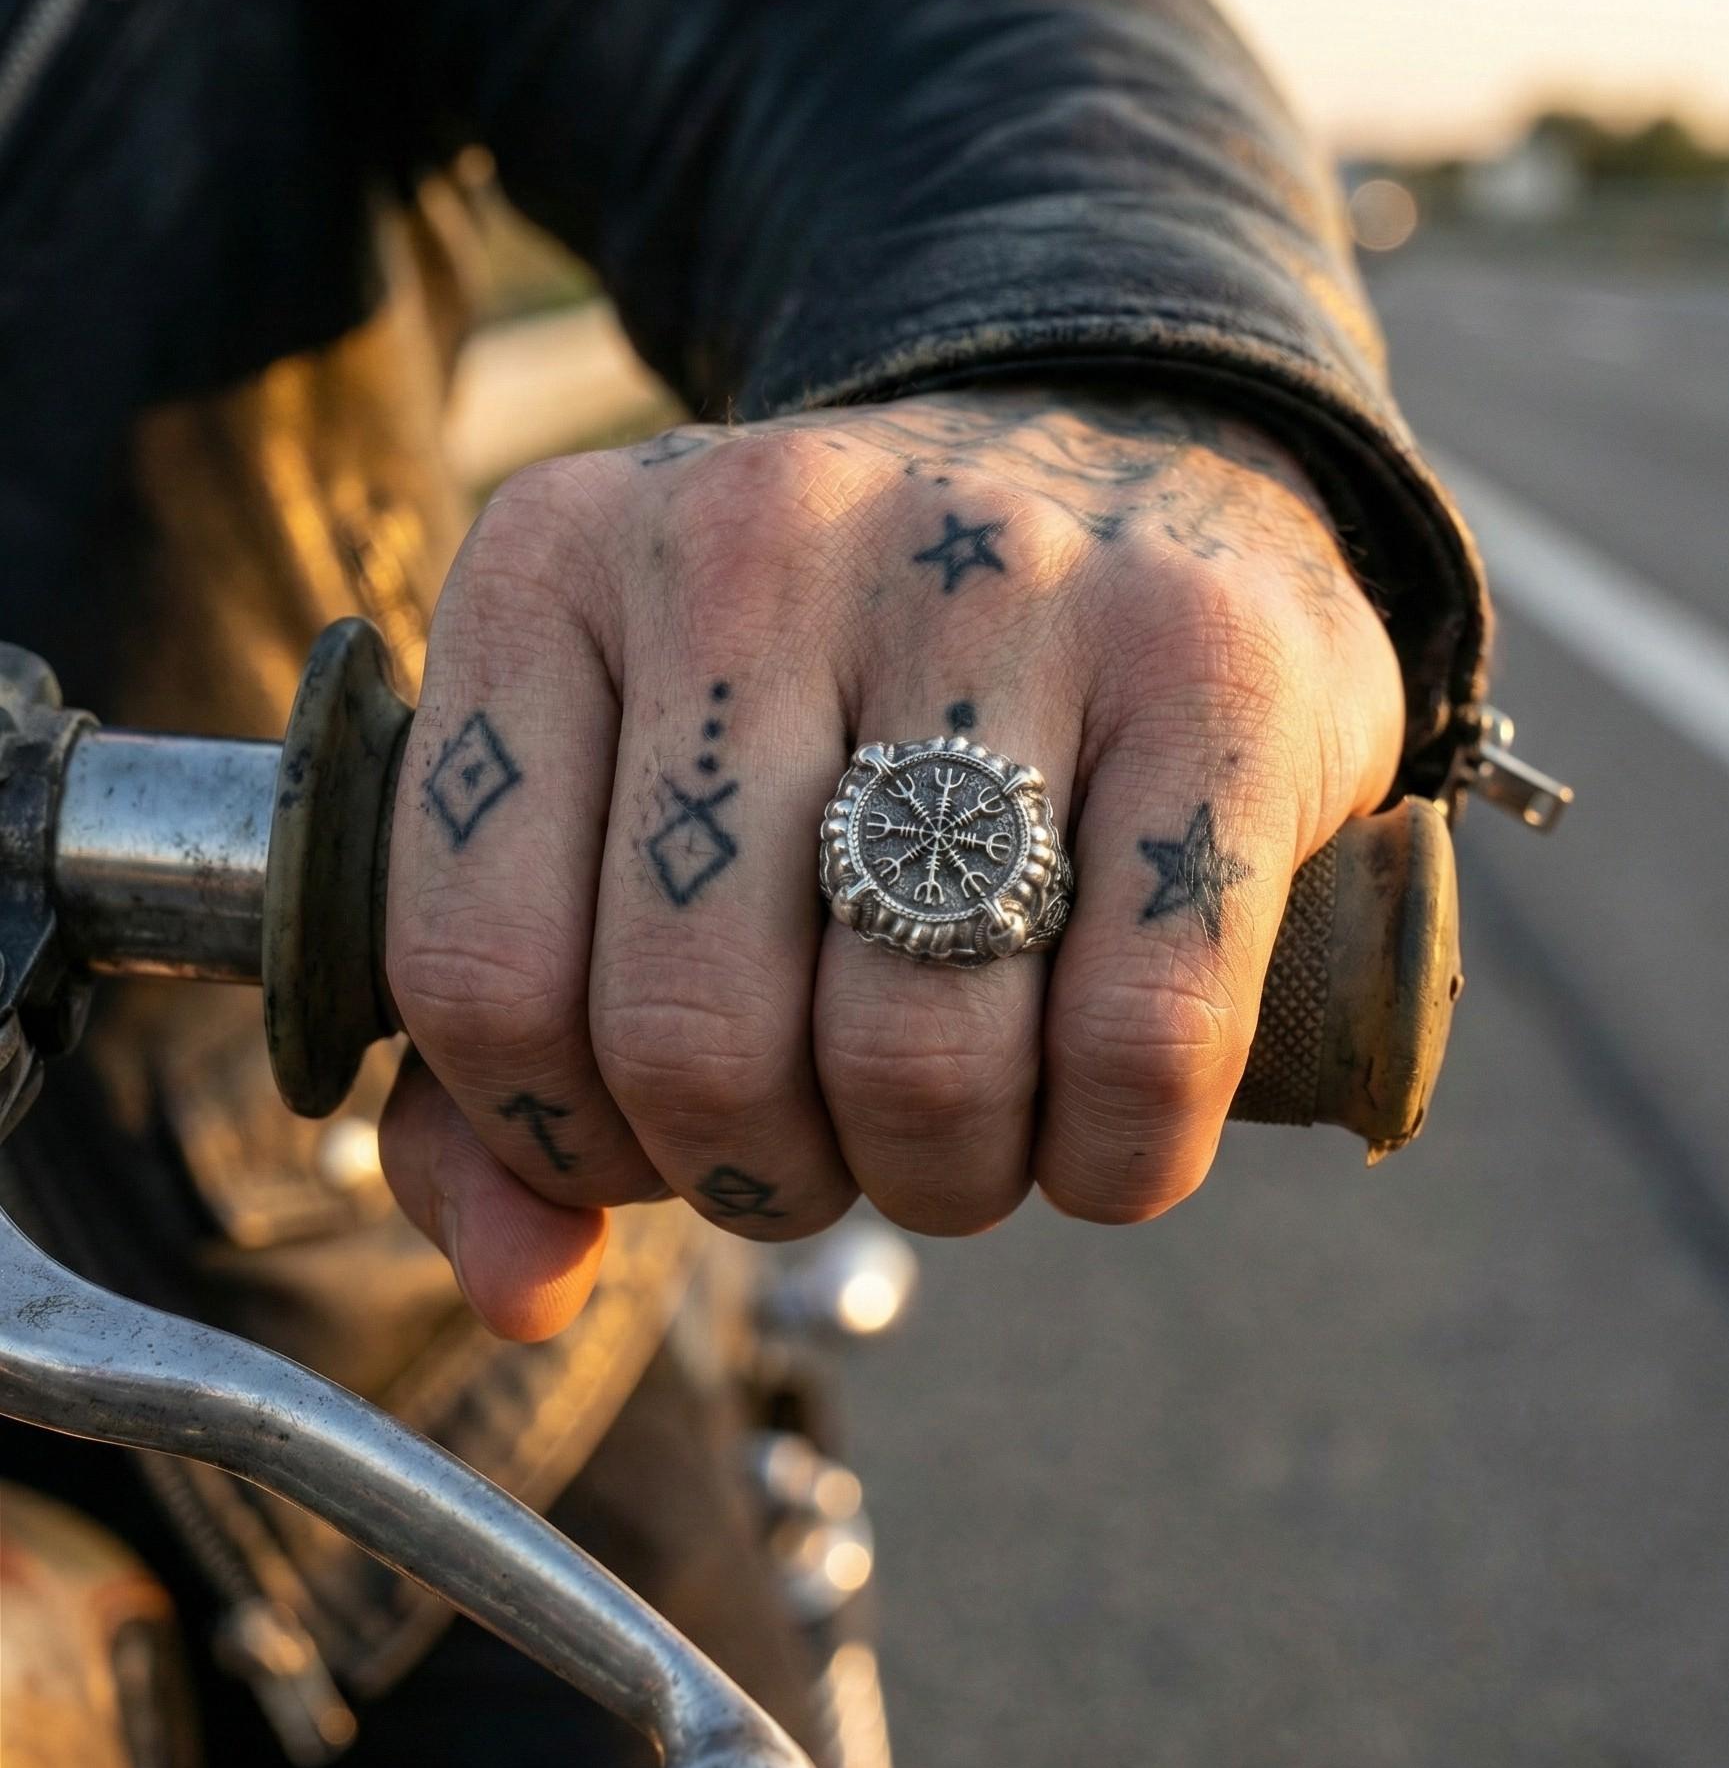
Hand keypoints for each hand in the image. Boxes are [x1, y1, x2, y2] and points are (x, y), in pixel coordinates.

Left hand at [376, 386, 1402, 1337]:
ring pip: (915, 1058)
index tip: (657, 1133)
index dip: (564, 1139)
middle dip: (762, 1180)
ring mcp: (999, 580)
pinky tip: (1103, 1127)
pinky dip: (1114, 1160)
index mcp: (558, 569)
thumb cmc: (847, 697)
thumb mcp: (629, 807)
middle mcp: (759, 534)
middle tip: (824, 1149)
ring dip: (935, 1181)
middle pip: (695, 1040)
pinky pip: (1139, 1037)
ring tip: (954, 1125)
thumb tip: (520, 1287)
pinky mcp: (1211, 661)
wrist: (1139, 480)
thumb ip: (518, 1052)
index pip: (479, 976)